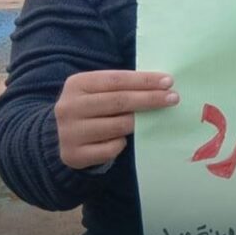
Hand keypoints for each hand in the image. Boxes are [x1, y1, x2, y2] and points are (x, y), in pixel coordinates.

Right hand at [54, 70, 178, 169]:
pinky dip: (122, 143)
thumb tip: (163, 85)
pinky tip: (123, 139)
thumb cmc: (93, 108)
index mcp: (77, 84)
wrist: (62, 136)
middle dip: (150, 99)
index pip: (116, 80)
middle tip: (173, 98)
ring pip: (117, 126)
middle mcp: (69, 107)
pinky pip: (111, 148)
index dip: (144, 80)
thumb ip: (124, 86)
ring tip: (153, 118)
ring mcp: (70, 132)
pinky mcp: (74, 154)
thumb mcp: (100, 91)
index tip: (169, 82)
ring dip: (139, 122)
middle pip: (119, 101)